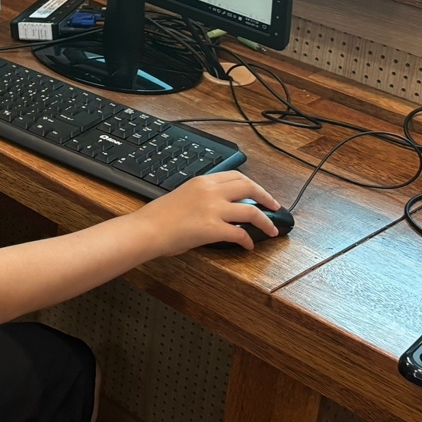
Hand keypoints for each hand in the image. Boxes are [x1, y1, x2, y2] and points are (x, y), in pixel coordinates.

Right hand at [133, 171, 279, 254]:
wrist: (147, 229)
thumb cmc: (157, 217)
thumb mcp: (181, 196)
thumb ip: (201, 198)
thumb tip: (217, 210)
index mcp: (202, 181)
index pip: (235, 176)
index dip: (253, 185)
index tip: (260, 193)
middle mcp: (210, 191)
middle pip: (249, 188)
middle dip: (266, 197)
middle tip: (275, 207)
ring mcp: (213, 209)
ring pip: (251, 211)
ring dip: (266, 222)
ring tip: (272, 230)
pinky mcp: (213, 228)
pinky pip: (240, 234)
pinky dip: (248, 240)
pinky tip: (248, 246)